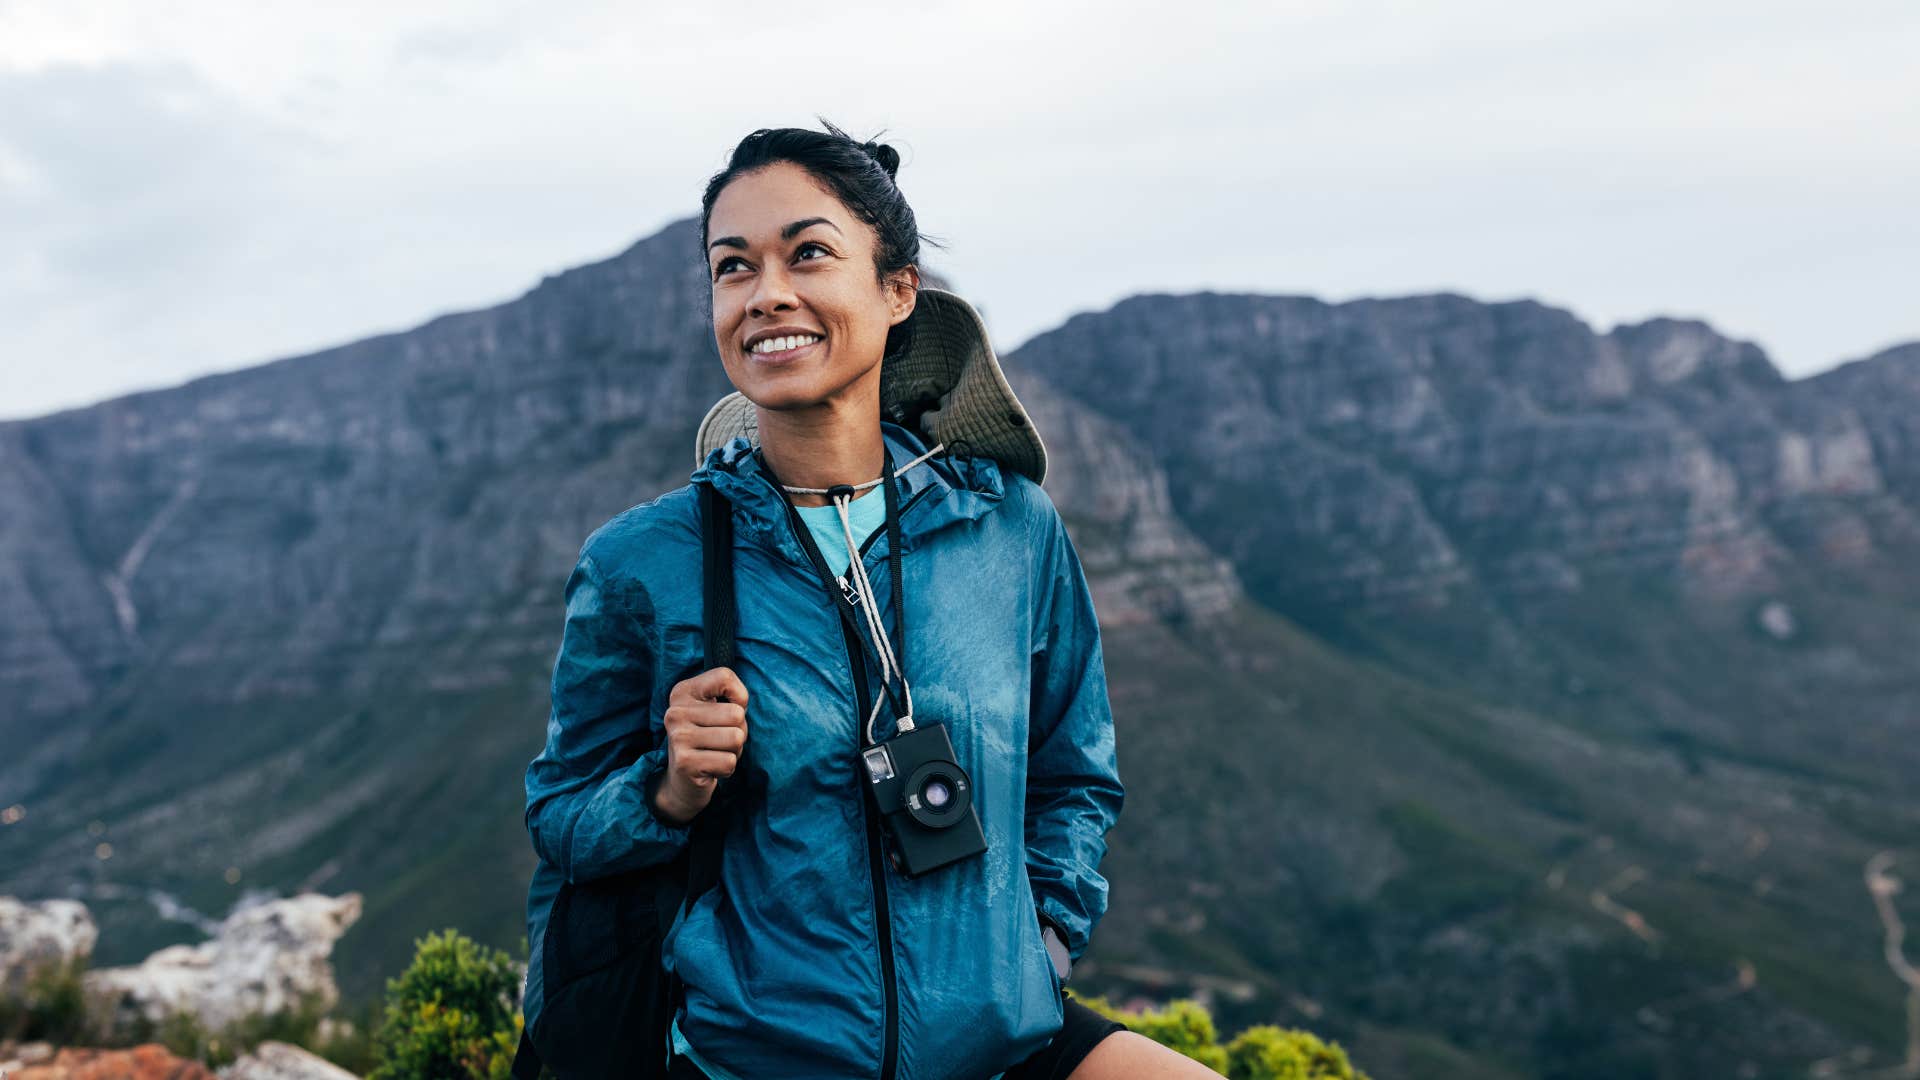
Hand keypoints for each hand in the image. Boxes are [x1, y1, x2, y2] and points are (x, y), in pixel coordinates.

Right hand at [652, 666, 749, 825]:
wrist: (682, 781)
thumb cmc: (708, 739)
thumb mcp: (716, 709)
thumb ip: (731, 698)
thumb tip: (740, 707)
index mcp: (682, 692)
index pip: (724, 676)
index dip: (739, 696)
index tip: (726, 710)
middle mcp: (675, 712)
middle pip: (736, 714)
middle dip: (738, 731)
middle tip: (719, 740)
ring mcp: (678, 737)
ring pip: (736, 738)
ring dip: (734, 751)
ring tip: (715, 753)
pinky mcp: (684, 762)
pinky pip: (729, 762)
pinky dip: (727, 768)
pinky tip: (711, 768)